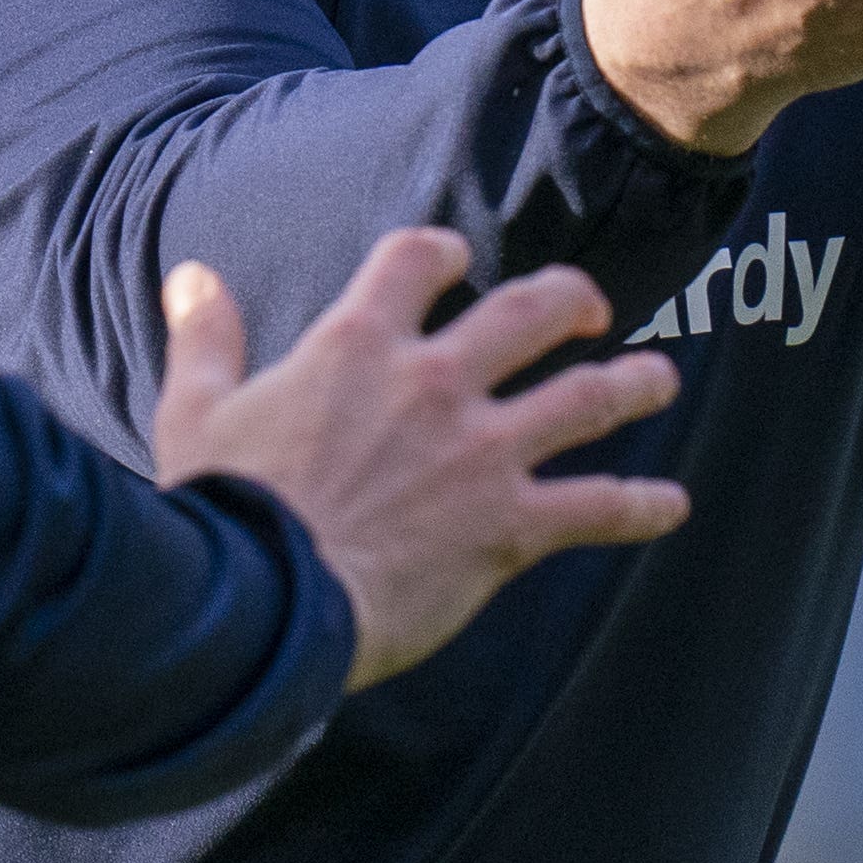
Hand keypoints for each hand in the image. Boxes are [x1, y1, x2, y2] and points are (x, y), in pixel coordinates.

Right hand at [152, 227, 689, 691]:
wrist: (266, 609)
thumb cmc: (222, 512)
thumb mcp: (197, 411)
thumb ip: (205, 336)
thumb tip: (191, 272)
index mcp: (359, 343)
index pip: (417, 258)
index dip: (441, 252)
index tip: (455, 262)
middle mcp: (434, 381)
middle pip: (532, 309)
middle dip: (572, 300)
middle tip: (590, 309)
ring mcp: (482, 452)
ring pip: (588, 397)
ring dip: (633, 383)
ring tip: (659, 380)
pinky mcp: (508, 527)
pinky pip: (597, 508)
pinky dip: (641, 506)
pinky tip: (671, 505)